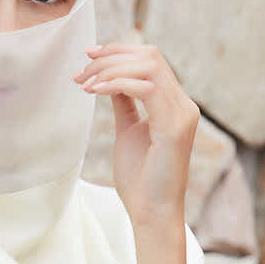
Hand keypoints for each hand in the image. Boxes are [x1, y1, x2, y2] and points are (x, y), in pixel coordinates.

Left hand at [73, 42, 199, 225]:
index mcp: (174, 104)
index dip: (119, 51)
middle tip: (81, 71)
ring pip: (149, 66)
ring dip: (110, 69)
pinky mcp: (174, 127)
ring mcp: (182, 114)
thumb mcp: (128, 131)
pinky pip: (146, 88)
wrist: (151, 212)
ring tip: (85, 83)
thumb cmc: (140, 179)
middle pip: (150, 56)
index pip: (151, 60)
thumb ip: (124, 104)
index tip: (88, 56)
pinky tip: (95, 92)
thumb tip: (111, 81)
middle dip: (111, 57)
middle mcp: (183, 104)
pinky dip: (117, 84)